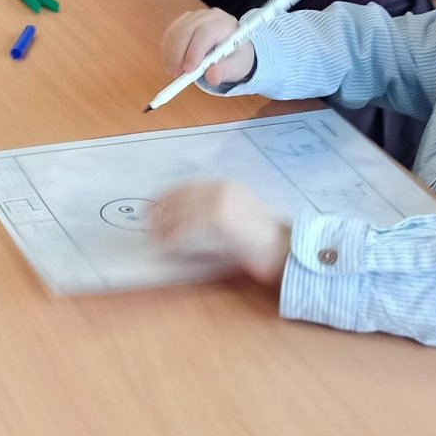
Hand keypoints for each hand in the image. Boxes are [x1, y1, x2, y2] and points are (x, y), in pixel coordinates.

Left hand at [150, 181, 290, 286]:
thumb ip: (212, 215)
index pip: (188, 186)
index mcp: (227, 187)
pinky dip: (175, 235)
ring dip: (165, 225)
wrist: (287, 248)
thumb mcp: (237, 220)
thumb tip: (180, 222)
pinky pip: (190, 225)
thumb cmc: (263, 241)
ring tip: (154, 238)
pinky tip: (168, 246)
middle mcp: (223, 189)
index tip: (151, 208)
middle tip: (147, 225)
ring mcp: (223, 201)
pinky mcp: (223, 218)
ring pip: (183, 210)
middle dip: (162, 210)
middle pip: (182, 195)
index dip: (167, 196)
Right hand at [161, 8, 255, 87]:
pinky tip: (171, 63)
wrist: (231, 49)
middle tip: (176, 75)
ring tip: (174, 72)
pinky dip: (167, 50)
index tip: (188, 70)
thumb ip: (226, 72)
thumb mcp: (236, 67)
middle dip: (178, 54)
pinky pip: (170, 33)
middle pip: (187, 29)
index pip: (207, 33)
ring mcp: (194, 16)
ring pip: (176, 31)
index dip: (195, 51)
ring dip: (171, 54)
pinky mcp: (183, 21)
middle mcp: (209, 16)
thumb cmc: (235, 57)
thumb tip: (212, 76)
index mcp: (226, 24)